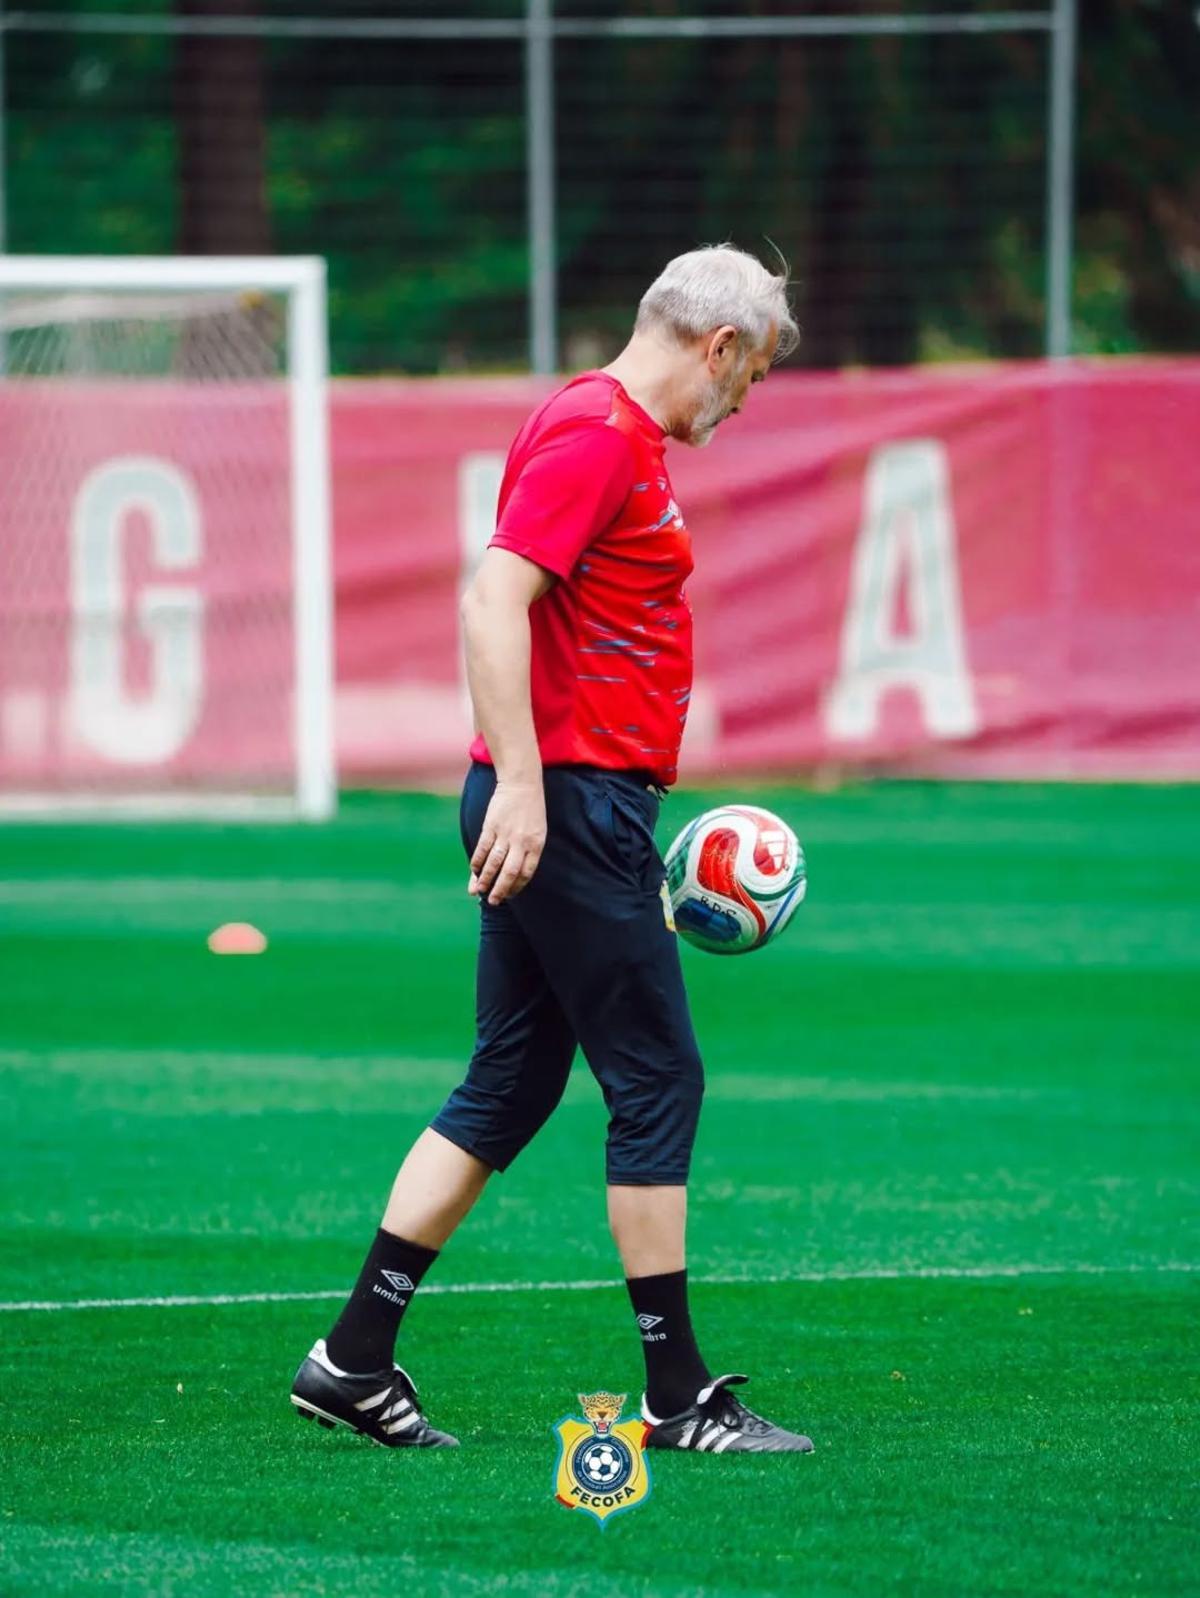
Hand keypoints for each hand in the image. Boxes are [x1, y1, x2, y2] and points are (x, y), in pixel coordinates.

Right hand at [468, 779, 546, 904]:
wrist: (522, 783)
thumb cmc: (531, 810)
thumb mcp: (538, 831)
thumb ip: (529, 850)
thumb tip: (516, 873)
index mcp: (536, 844)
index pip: (526, 872)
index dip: (516, 886)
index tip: (509, 895)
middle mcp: (521, 841)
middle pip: (509, 872)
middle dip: (500, 889)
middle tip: (493, 901)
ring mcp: (505, 834)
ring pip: (493, 862)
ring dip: (485, 879)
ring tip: (479, 891)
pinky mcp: (491, 826)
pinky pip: (482, 848)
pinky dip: (477, 861)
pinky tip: (473, 870)